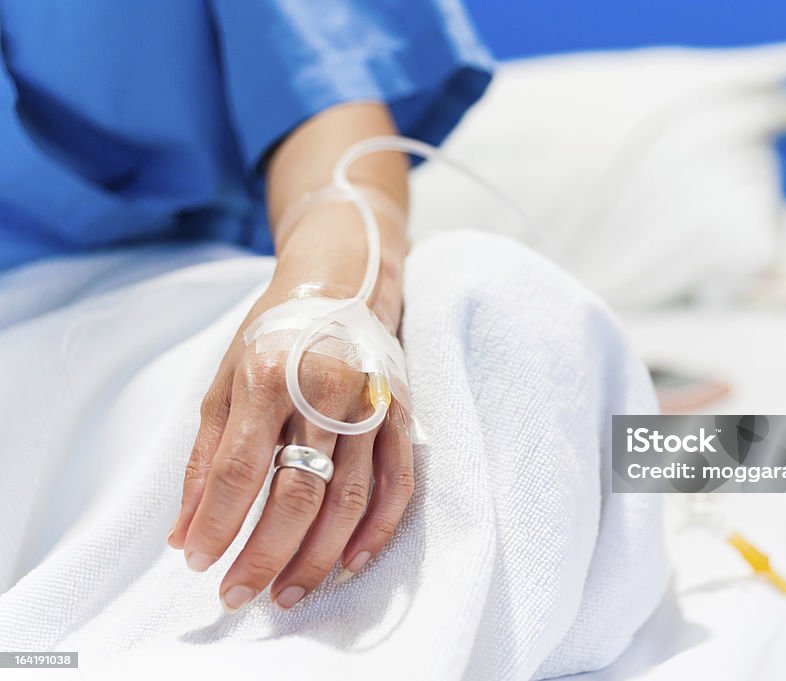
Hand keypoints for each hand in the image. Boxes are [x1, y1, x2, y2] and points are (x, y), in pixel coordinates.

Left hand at [167, 203, 412, 612]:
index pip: (240, 468)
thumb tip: (184, 534)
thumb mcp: (224, 383)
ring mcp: (370, 404)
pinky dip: (377, 530)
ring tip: (288, 595)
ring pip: (349, 499)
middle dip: (265, 555)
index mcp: (270, 374)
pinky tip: (351, 563)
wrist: (341, 287)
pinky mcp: (400, 414)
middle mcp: (326, 389)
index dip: (217, 523)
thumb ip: (204, 460)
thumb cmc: (273, 337)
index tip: (199, 564)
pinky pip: (396, 483)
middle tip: (240, 596)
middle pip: (297, 492)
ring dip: (318, 557)